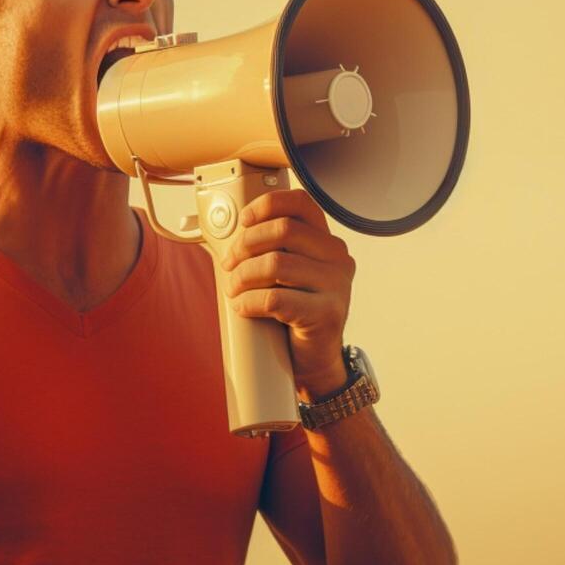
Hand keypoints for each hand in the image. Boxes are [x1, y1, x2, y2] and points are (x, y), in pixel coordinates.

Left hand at [217, 189, 354, 399]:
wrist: (315, 361)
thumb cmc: (295, 314)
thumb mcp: (287, 275)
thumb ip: (271, 250)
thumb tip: (227, 237)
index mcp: (327, 242)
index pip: (301, 203)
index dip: (268, 205)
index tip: (244, 221)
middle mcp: (337, 258)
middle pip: (283, 230)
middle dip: (246, 245)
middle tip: (230, 264)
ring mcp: (337, 286)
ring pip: (276, 264)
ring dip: (243, 276)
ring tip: (235, 289)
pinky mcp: (326, 313)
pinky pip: (276, 299)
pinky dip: (250, 302)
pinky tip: (243, 307)